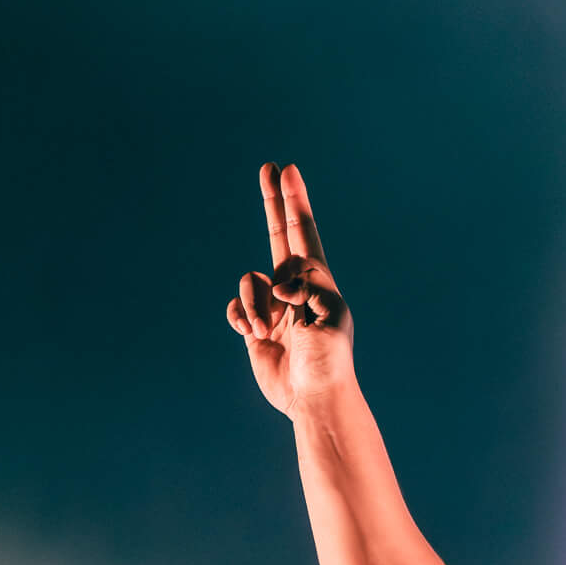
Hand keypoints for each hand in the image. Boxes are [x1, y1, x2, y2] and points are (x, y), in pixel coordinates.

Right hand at [227, 162, 353, 413]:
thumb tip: (278, 282)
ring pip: (249, 282)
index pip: (303, 232)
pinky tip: (255, 335)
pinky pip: (236, 307)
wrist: (313, 397)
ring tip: (268, 330)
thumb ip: (307, 285)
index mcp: (317, 281)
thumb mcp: (330, 315)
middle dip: (273, 202)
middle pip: (278, 235)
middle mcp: (294, 288)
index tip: (288, 169)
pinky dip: (241, 317)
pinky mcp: (255, 327)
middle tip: (268, 167)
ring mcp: (273, 306)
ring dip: (254, 305)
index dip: (295, 201)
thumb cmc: (329, 359)